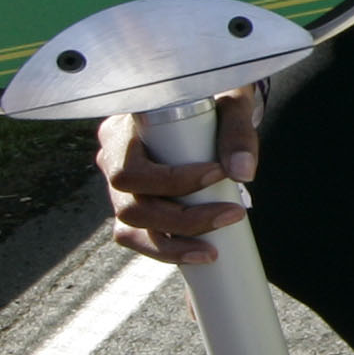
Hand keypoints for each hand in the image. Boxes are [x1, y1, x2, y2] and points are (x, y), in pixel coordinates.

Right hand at [97, 88, 262, 265]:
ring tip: (213, 250)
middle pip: (131, 206)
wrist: (211, 104)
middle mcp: (112, 161)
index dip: (171, 182)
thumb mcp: (228, 101)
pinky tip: (200, 257)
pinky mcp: (136, 207)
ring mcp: (119, 188)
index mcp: (121, 132)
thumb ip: (237, 130)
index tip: (218, 174)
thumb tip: (241, 174)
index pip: (131, 170)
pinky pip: (141, 238)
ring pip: (131, 228)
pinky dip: (168, 252)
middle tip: (232, 214)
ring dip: (173, 244)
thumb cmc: (213, 97)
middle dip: (182, 219)